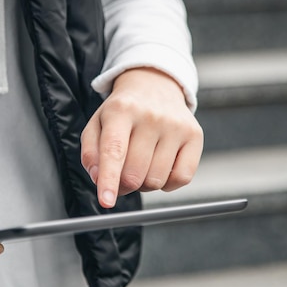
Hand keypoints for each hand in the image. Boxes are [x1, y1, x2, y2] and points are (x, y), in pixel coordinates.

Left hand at [81, 67, 202, 207]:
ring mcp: (176, 125)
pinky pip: (181, 179)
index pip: (114, 151)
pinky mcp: (195, 135)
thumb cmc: (123, 111)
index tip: (106, 201)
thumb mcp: (97, 123)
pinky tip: (160, 166)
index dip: (109, 180)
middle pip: (134, 174)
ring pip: (156, 180)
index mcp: (121, 110)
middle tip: (120, 174)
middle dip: (123, 184)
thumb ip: (91, 152)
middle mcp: (151, 116)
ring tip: (141, 163)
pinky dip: (167, 183)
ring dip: (144, 183)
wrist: (154, 85)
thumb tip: (98, 178)